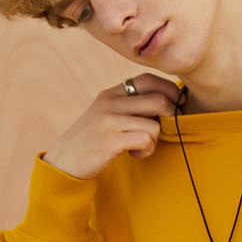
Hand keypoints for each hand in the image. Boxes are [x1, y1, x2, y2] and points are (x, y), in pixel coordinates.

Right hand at [43, 73, 181, 178]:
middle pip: (158, 100)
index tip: (178, 104)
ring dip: (154, 140)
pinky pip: (146, 140)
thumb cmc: (93, 141)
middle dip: (170, 117)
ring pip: (154, 124)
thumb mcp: (107, 115)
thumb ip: (129, 106)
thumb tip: (166, 102)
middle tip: (162, 131)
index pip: (148, 79)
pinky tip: (134, 154)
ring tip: (140, 147)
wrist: (64, 162)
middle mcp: (110, 102)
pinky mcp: (109, 140)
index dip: (169, 90)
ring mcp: (108, 120)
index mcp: (111, 93)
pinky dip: (146, 150)